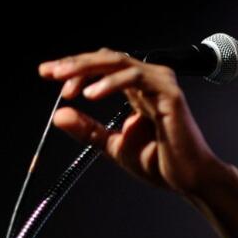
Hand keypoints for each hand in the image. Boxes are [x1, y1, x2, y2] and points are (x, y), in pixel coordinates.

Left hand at [38, 48, 220, 197]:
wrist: (189, 179)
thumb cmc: (161, 162)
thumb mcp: (113, 144)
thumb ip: (88, 129)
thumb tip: (58, 116)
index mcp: (138, 90)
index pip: (103, 67)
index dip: (76, 68)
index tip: (48, 75)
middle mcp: (150, 81)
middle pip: (108, 58)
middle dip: (76, 64)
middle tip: (51, 73)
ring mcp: (161, 84)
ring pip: (120, 62)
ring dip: (89, 69)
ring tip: (66, 85)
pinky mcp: (169, 93)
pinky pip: (135, 78)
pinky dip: (111, 83)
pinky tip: (90, 94)